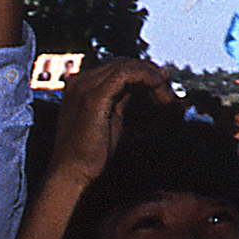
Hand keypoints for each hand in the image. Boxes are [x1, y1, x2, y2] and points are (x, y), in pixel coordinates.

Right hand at [48, 57, 173, 185]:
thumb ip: (120, 99)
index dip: (141, 71)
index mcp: (80, 85)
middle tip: (167, 89)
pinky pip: (126, 74)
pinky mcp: (94, 96)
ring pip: (126, 66)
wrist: (71, 175)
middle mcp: (80, 81)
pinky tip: (158, 89)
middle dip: (149, 73)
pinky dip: (146, 77)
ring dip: (151, 77)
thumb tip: (138, 88)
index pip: (115, 67)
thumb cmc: (89, 155)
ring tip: (166, 97)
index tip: (161, 82)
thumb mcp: (109, 118)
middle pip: (122, 63)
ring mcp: (85, 87)